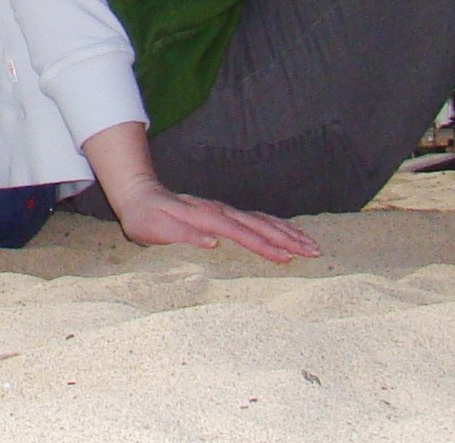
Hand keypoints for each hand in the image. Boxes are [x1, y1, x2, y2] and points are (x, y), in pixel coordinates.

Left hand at [79, 122, 318, 263]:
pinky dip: (276, 226)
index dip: (263, 245)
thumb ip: (183, 235)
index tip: (286, 258)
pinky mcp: (225, 214)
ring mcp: (224, 211)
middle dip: (288, 239)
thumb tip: (213, 242)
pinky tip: (290, 234)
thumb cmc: (146, 218)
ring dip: (287, 232)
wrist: (140, 195)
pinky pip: (256, 219)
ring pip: (262, 221)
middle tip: (314, 252)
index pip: (240, 233)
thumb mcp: (154, 230)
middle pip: (259, 225)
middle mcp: (219, 211)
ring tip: (312, 245)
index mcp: (204, 217)